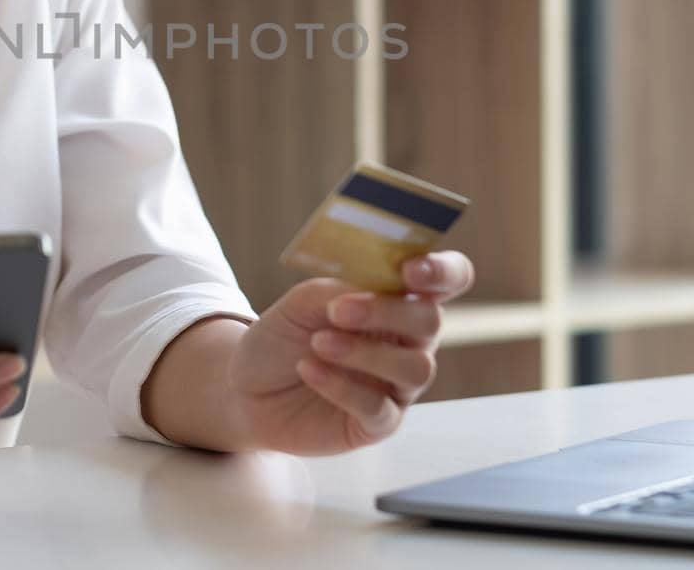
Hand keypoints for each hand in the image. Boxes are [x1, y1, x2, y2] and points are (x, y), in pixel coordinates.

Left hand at [228, 251, 474, 455]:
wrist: (247, 387)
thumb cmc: (283, 337)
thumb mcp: (302, 301)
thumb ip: (342, 288)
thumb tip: (374, 287)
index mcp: (396, 300)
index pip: (447, 279)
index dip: (442, 271)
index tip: (410, 270)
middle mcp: (407, 342)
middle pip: (431, 321)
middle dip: (387, 312)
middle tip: (339, 310)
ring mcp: (396, 385)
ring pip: (416, 368)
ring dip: (366, 353)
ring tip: (319, 343)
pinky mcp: (378, 424)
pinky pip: (378, 408)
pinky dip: (341, 386)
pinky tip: (309, 370)